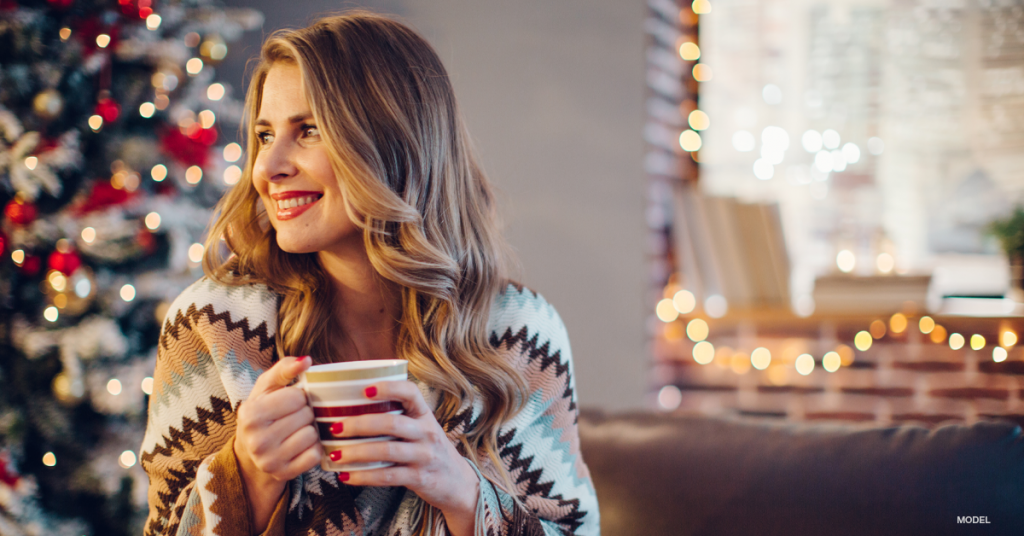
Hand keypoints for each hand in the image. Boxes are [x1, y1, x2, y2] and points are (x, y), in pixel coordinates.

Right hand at [233, 356, 320, 530]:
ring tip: (297, 431)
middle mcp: (257, 440)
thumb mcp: (267, 387)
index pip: (296, 397)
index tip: (291, 401)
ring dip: (311, 430)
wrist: (251, 453)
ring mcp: (269, 460)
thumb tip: (306, 360)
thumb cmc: (264, 412)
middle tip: (294, 417)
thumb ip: (284, 369)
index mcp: (250, 414)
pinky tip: (301, 446)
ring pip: (312, 435)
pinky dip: (313, 448)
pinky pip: (315, 455)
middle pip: (305, 416)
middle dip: (306, 413)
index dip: (299, 396)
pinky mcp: (283, 474)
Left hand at [329, 381, 479, 535]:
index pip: (410, 392)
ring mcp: (425, 456)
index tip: (364, 390)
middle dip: (360, 424)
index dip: (388, 387)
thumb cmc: (429, 449)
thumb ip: (396, 417)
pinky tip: (346, 476)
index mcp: (424, 414)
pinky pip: (388, 476)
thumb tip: (350, 407)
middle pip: (392, 423)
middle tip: (335, 427)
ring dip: (357, 452)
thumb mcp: (421, 428)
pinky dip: (364, 476)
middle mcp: (427, 432)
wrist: (457, 482)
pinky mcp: (420, 478)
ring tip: (335, 454)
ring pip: (387, 450)